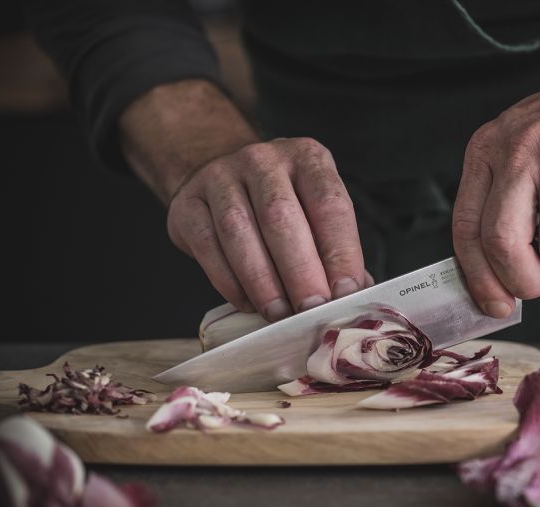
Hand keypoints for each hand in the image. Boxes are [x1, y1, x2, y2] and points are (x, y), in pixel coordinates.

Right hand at [167, 137, 367, 320]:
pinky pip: (209, 246)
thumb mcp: (314, 210)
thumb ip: (333, 247)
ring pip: (239, 231)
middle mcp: (263, 160)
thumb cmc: (281, 203)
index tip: (345, 293)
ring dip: (262, 281)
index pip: (329, 204)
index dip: (340, 252)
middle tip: (312, 310)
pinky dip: (229, 281)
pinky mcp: (188, 204)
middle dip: (300, 271)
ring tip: (279, 314)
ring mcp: (220, 177)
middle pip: (281, 217)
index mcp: (307, 158)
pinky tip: (248, 302)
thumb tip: (351, 295)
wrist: (219, 177)